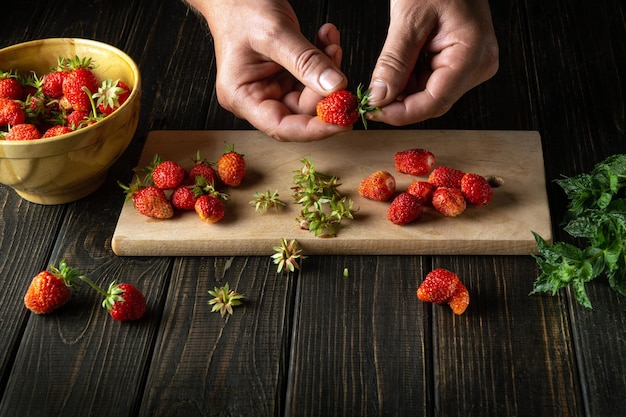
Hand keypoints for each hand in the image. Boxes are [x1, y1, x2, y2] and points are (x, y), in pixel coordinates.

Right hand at [189, 0, 348, 140]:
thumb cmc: (241, 8)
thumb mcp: (275, 34)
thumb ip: (306, 62)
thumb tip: (335, 87)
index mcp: (242, 97)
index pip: (281, 126)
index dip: (314, 129)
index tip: (343, 123)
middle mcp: (256, 98)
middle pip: (300, 111)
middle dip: (325, 90)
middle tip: (338, 62)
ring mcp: (270, 87)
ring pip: (310, 93)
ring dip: (327, 69)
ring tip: (330, 42)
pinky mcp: (283, 76)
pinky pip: (311, 77)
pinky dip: (323, 59)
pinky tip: (326, 39)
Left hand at [366, 0, 498, 124]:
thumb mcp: (409, 18)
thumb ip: (394, 61)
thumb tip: (379, 97)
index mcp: (472, 55)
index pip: (435, 101)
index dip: (401, 113)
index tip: (372, 112)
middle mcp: (478, 65)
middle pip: (432, 101)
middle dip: (398, 105)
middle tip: (368, 101)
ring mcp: (471, 65)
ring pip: (429, 95)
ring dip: (400, 94)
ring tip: (376, 86)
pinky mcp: (460, 62)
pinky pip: (430, 82)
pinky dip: (407, 82)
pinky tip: (390, 76)